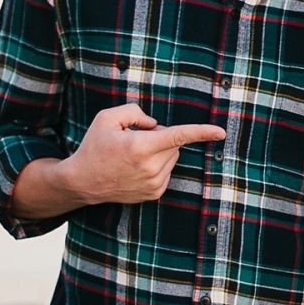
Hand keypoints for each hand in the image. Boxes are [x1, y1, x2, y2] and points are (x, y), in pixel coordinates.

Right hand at [65, 103, 224, 204]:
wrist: (82, 182)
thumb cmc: (94, 147)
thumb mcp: (107, 118)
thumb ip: (135, 111)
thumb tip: (155, 124)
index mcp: (141, 147)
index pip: (178, 136)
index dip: (202, 132)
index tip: (221, 132)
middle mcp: (151, 168)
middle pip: (174, 144)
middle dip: (161, 137)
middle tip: (135, 140)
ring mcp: (154, 183)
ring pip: (172, 158)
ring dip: (159, 152)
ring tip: (132, 156)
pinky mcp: (154, 193)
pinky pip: (167, 171)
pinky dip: (157, 165)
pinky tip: (135, 168)